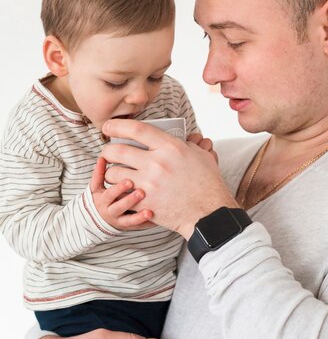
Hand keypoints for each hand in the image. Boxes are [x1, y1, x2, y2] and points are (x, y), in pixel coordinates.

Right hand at [90, 157, 153, 230]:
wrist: (99, 218)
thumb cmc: (103, 196)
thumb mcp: (96, 186)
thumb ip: (99, 173)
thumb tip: (102, 157)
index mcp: (103, 200)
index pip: (110, 194)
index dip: (118, 188)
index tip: (130, 180)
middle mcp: (110, 212)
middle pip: (119, 207)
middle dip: (130, 200)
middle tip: (142, 193)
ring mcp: (120, 221)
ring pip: (128, 221)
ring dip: (139, 216)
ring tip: (149, 212)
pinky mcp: (130, 227)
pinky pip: (139, 228)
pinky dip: (148, 224)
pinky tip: (158, 220)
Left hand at [101, 120, 237, 238]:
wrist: (209, 213)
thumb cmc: (207, 184)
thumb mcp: (201, 156)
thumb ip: (187, 144)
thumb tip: (183, 136)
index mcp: (170, 147)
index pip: (136, 129)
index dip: (118, 126)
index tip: (109, 126)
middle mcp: (156, 163)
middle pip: (118, 150)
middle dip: (108, 150)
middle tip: (108, 152)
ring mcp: (148, 183)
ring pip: (114, 172)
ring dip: (111, 172)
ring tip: (115, 172)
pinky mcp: (144, 202)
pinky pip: (120, 193)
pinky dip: (118, 190)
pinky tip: (122, 189)